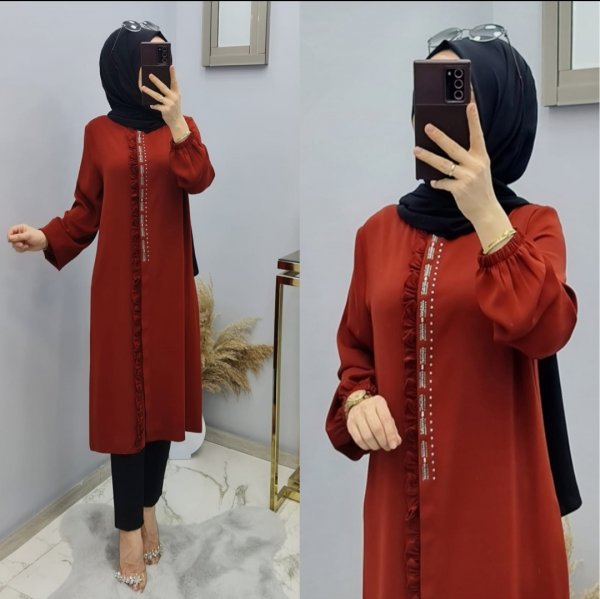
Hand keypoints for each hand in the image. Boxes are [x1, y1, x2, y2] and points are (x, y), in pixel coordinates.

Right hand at [7, 224, 46, 251]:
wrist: (44, 242)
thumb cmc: (37, 236)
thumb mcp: (28, 235)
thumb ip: (19, 237)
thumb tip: (10, 238)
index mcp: (20, 228)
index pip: (11, 231)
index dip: (9, 235)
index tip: (10, 240)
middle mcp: (19, 234)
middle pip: (11, 239)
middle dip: (16, 243)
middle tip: (21, 244)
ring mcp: (20, 240)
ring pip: (14, 245)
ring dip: (19, 247)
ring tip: (26, 246)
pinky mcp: (22, 245)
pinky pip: (17, 249)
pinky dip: (21, 249)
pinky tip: (27, 247)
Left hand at [141, 65, 182, 128]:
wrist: (177, 121)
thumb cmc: (174, 107)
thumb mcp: (175, 99)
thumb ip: (169, 92)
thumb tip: (157, 84)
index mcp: (176, 93)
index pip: (175, 82)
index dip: (173, 74)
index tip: (171, 66)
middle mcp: (174, 98)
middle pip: (163, 87)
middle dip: (156, 81)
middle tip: (150, 75)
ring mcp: (170, 104)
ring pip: (157, 96)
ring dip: (149, 91)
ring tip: (143, 87)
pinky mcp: (166, 110)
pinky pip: (157, 106)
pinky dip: (153, 105)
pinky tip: (150, 105)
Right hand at [347, 395, 401, 451]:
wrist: (359, 404)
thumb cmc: (376, 412)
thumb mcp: (386, 415)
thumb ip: (393, 428)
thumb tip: (396, 442)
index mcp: (378, 403)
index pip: (386, 420)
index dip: (390, 435)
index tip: (393, 445)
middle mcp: (366, 407)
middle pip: (376, 429)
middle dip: (383, 442)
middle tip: (387, 447)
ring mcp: (356, 415)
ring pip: (367, 436)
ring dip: (375, 445)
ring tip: (379, 446)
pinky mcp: (350, 423)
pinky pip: (358, 439)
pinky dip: (366, 446)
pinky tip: (370, 445)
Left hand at [413, 102, 497, 223]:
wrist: (486, 210)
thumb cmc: (480, 188)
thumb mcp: (479, 169)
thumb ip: (467, 159)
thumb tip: (445, 148)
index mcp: (481, 157)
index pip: (477, 134)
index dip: (473, 119)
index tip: (469, 103)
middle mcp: (476, 164)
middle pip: (453, 147)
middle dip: (439, 136)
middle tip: (427, 127)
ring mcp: (468, 177)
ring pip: (443, 164)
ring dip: (427, 157)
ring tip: (416, 151)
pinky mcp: (460, 189)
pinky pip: (442, 182)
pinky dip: (437, 182)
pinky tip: (433, 181)